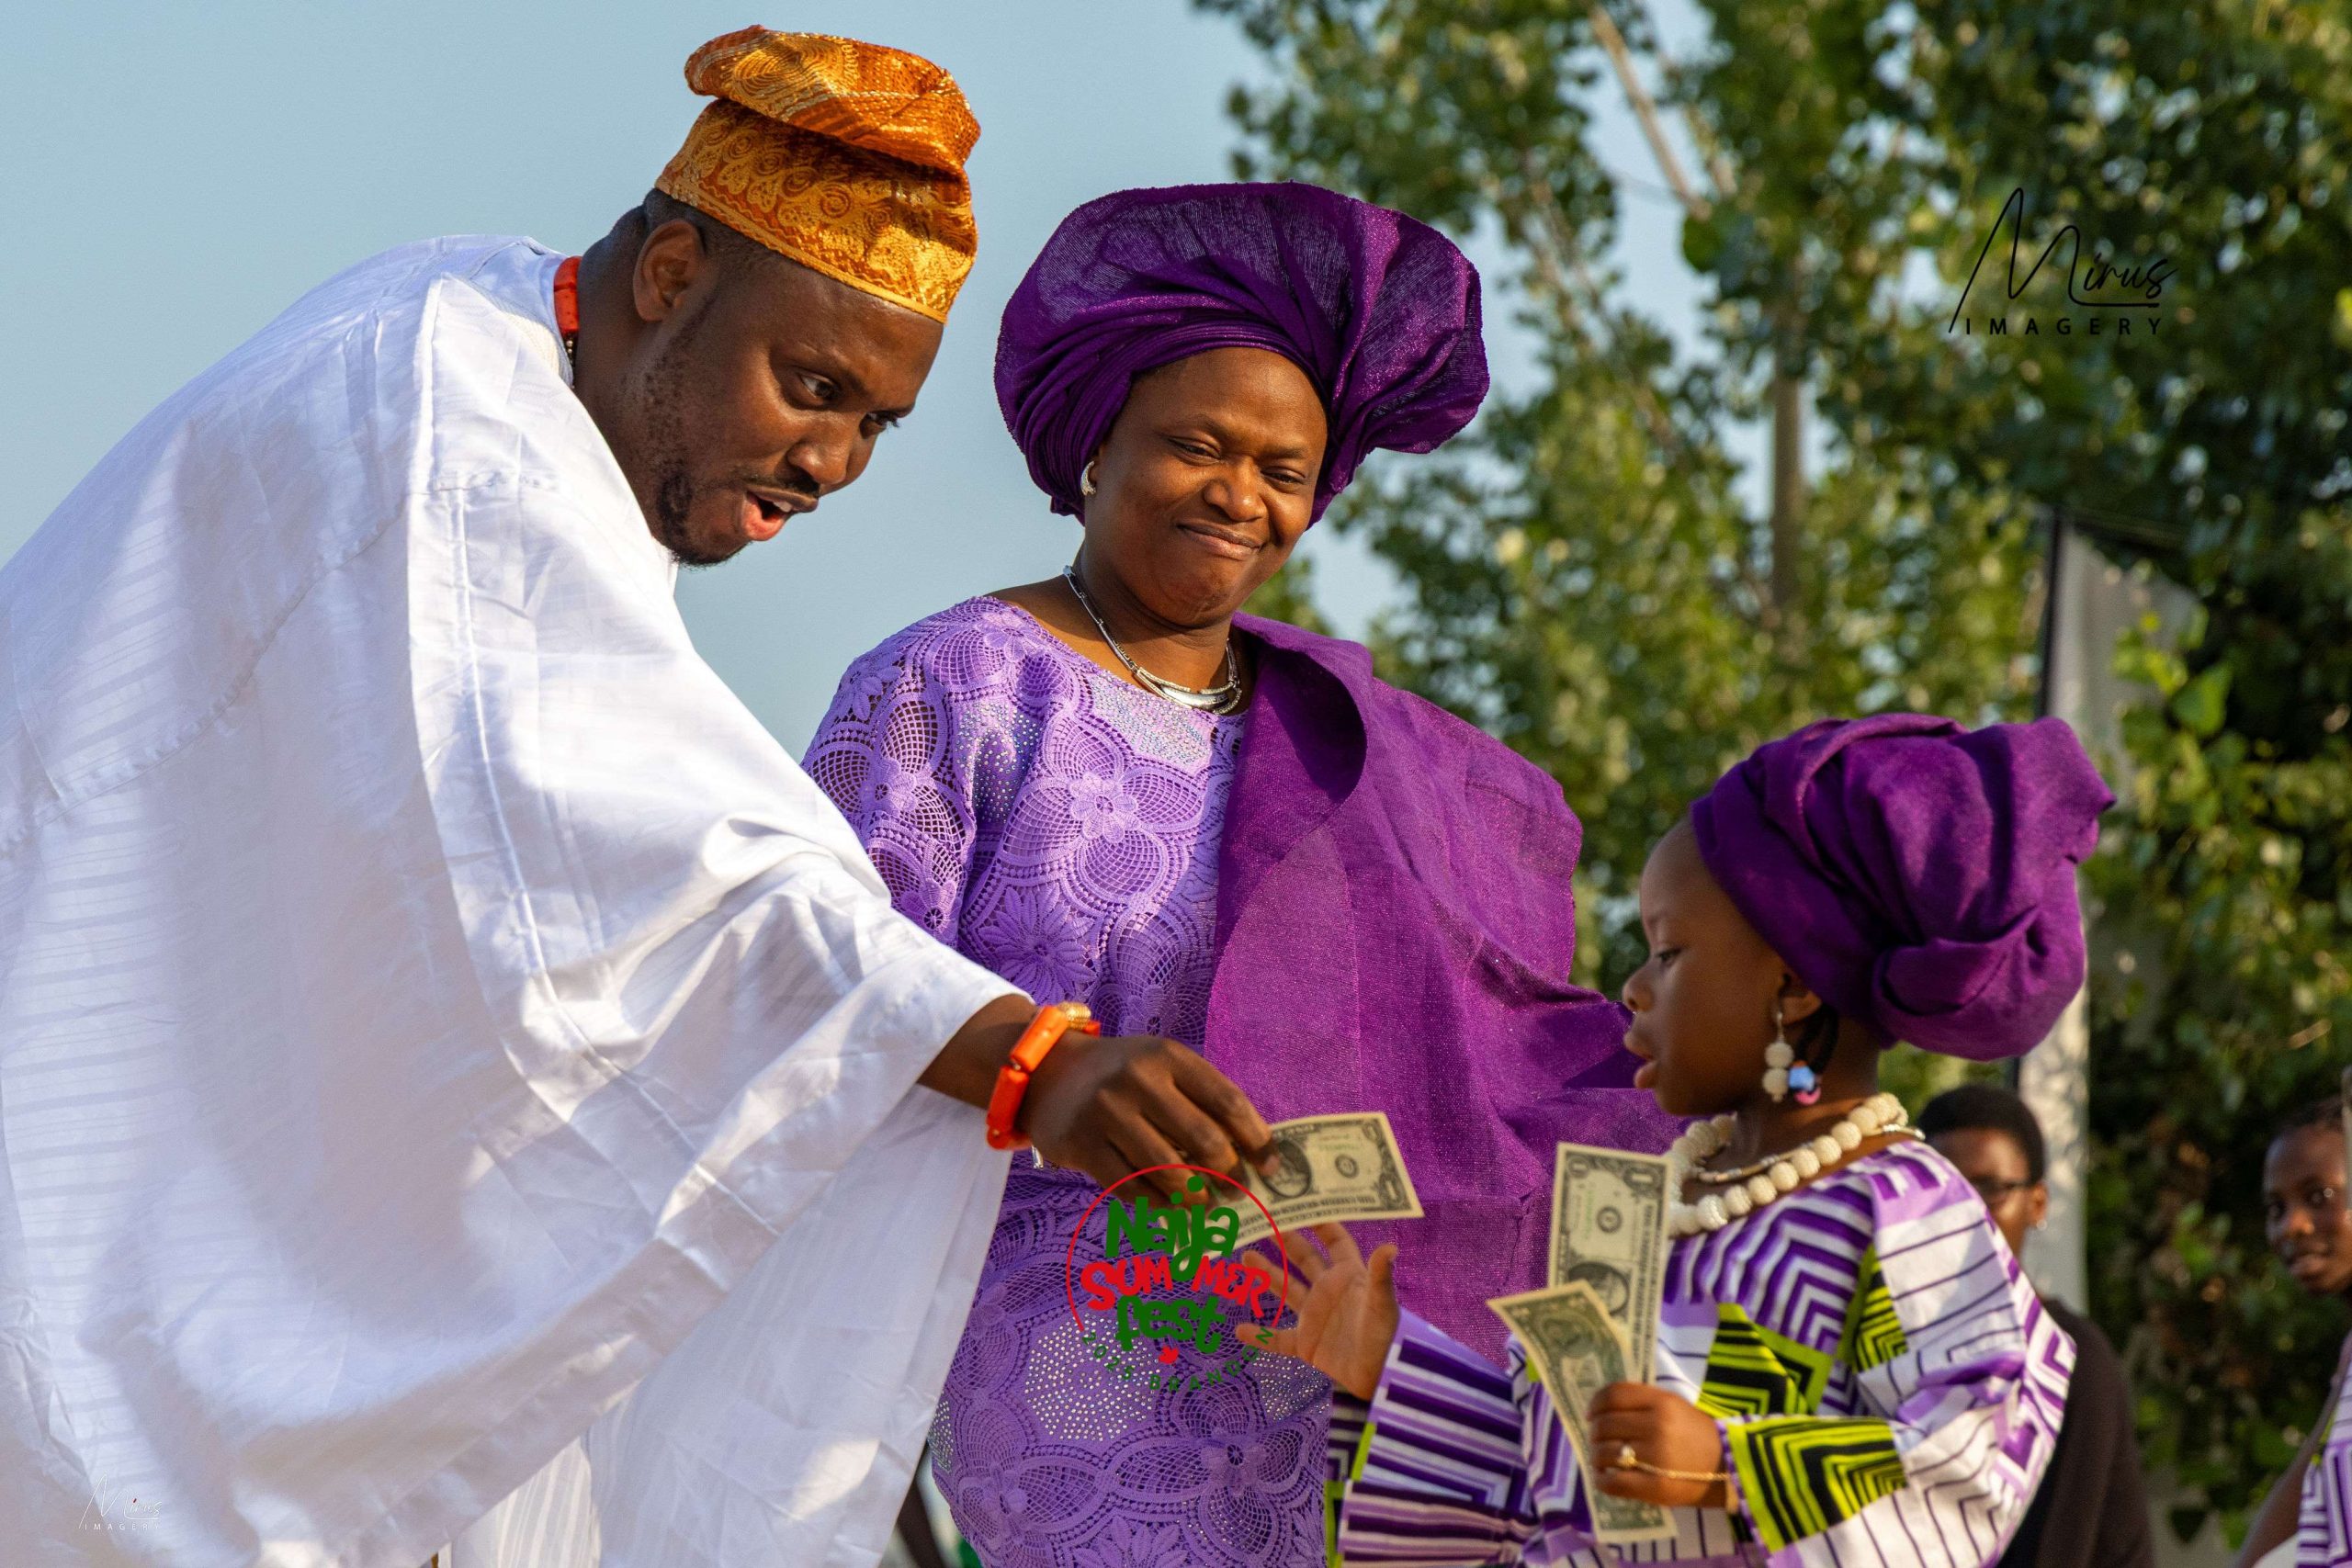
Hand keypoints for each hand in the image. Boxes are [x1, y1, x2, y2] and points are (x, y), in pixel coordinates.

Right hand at [1021, 1029, 1276, 1197]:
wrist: (1046, 1072)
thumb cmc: (1121, 1075)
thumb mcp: (1161, 1067)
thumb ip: (1200, 1101)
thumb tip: (1250, 1155)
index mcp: (1169, 1057)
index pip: (1228, 1102)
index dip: (1257, 1140)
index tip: (1272, 1168)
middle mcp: (1139, 1079)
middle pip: (1205, 1140)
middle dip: (1230, 1175)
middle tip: (1237, 1193)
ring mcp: (1108, 1113)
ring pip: (1171, 1172)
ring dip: (1197, 1199)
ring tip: (1207, 1207)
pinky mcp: (1083, 1145)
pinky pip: (1133, 1189)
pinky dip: (1159, 1207)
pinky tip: (1172, 1211)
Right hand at [1235, 1223, 1398, 1400]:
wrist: (1379, 1377)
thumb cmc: (1385, 1335)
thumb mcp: (1382, 1304)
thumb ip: (1380, 1276)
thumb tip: (1390, 1247)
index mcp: (1348, 1276)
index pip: (1335, 1242)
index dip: (1322, 1224)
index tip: (1303, 1206)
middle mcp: (1329, 1291)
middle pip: (1305, 1259)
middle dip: (1287, 1241)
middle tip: (1264, 1223)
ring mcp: (1315, 1317)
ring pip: (1286, 1290)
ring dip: (1266, 1274)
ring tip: (1246, 1256)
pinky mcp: (1306, 1344)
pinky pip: (1278, 1339)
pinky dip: (1260, 1336)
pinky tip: (1240, 1330)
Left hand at [1586, 1383, 1730, 1509]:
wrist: (1731, 1468)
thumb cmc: (1698, 1435)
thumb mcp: (1675, 1407)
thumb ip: (1643, 1404)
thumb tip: (1602, 1411)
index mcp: (1661, 1402)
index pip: (1614, 1395)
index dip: (1595, 1403)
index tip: (1590, 1414)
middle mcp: (1657, 1426)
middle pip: (1605, 1424)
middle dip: (1594, 1433)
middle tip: (1597, 1441)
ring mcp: (1655, 1457)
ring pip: (1604, 1453)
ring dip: (1596, 1457)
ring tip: (1601, 1461)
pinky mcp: (1655, 1487)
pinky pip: (1613, 1483)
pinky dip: (1602, 1481)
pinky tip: (1604, 1479)